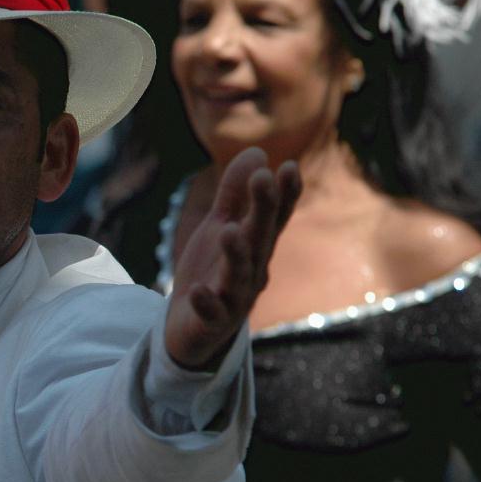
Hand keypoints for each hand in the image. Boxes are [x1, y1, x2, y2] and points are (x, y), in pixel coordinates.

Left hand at [165, 148, 299, 368]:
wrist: (192, 330)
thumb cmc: (212, 272)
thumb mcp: (220, 228)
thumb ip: (234, 194)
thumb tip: (257, 151)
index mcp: (256, 246)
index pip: (274, 218)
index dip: (284, 194)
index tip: (288, 165)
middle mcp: (252, 271)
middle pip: (260, 239)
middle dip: (264, 210)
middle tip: (265, 178)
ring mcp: (234, 299)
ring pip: (239, 276)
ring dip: (236, 254)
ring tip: (228, 231)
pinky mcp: (211, 323)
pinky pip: (211, 313)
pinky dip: (206, 302)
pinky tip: (197, 291)